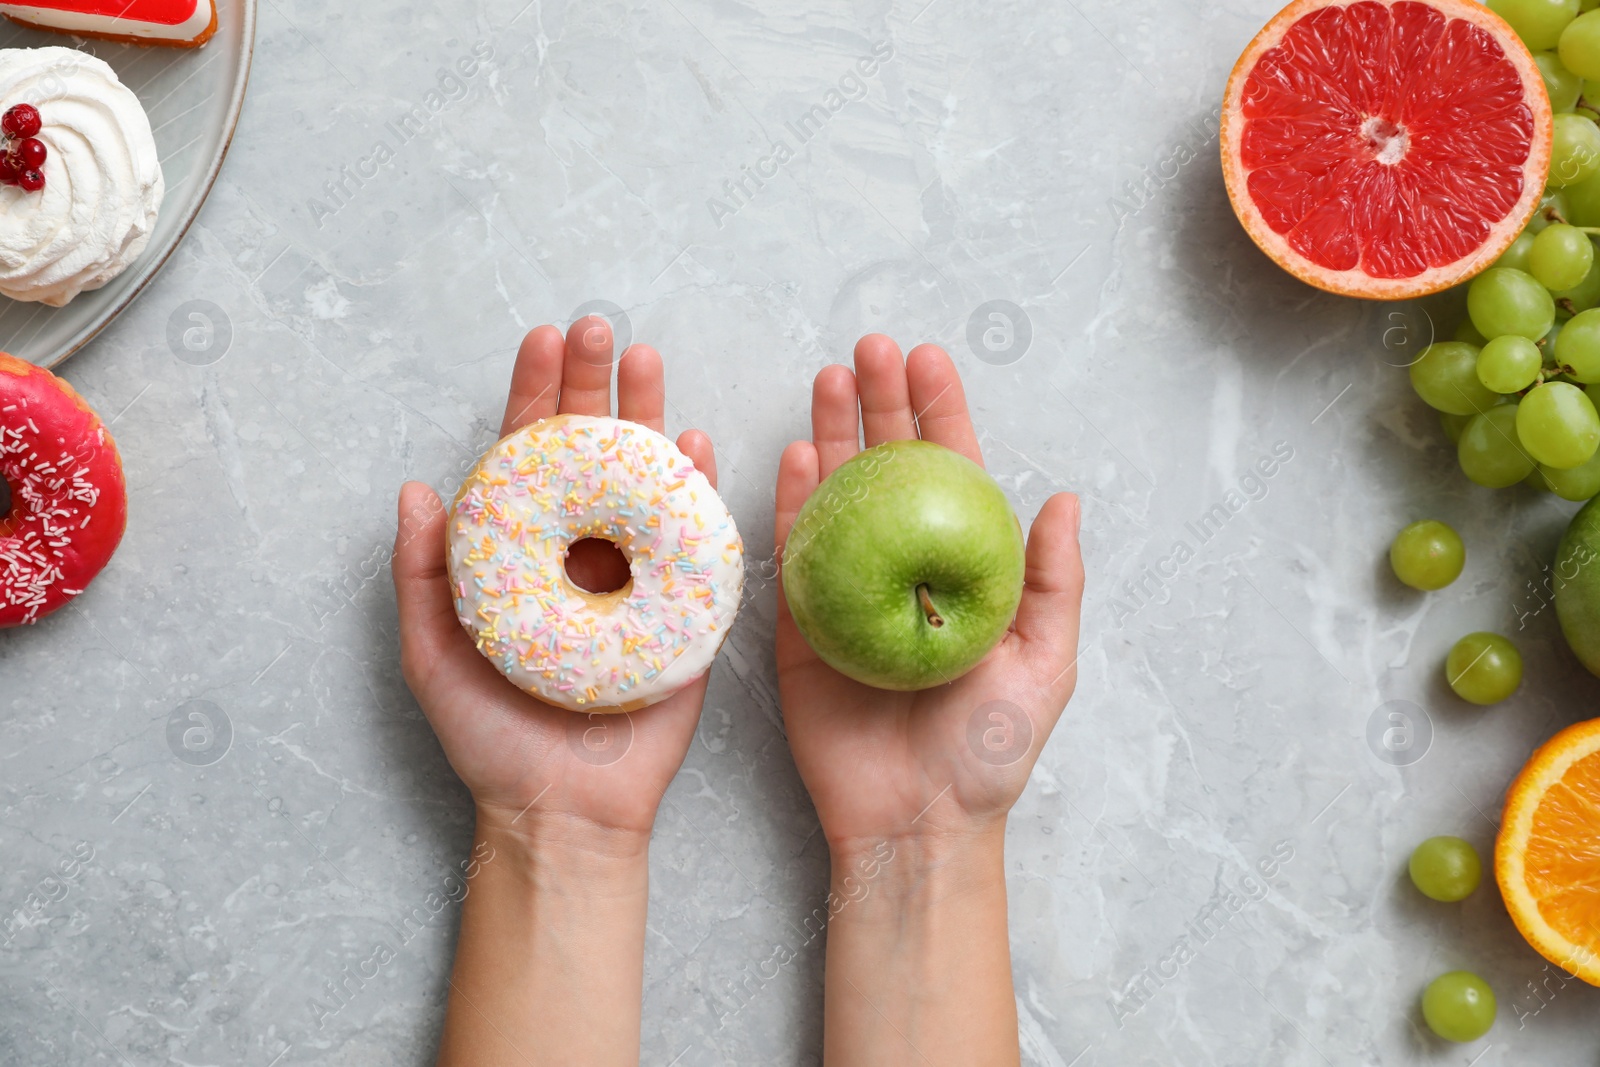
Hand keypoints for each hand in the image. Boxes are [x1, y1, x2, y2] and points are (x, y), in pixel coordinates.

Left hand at [393, 316, 718, 845]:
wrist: (563, 811)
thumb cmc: (491, 740)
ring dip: (650, 418)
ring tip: (649, 362)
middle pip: (591, 451)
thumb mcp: (432, 655)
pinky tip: (696, 444)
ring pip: (645, 480)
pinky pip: (695, 537)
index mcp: (524, 555)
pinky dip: (699, 488)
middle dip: (595, 385)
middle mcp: (581, 553)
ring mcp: (636, 576)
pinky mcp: (683, 609)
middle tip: (600, 330)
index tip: (541, 340)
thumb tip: (415, 488)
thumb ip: (420, 575)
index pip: (530, 457)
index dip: (535, 396)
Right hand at [774, 334, 1084, 853]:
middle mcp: (906, 568)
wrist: (914, 823)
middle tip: (868, 350)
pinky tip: (795, 453)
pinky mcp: (802, 625)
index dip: (941, 413)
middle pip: (891, 470)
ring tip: (827, 377)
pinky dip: (793, 502)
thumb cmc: (989, 750)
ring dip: (831, 435)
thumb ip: (1051, 581)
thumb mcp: (1044, 663)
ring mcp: (849, 592)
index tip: (927, 359)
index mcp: (965, 571)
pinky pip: (794, 553)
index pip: (952, 475)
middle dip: (880, 405)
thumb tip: (1065, 497)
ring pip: (839, 497)